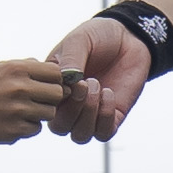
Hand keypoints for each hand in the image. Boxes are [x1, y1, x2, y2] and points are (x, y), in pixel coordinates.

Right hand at [0, 58, 72, 145]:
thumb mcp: (1, 68)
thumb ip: (29, 66)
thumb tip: (56, 71)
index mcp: (17, 69)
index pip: (56, 73)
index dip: (55, 80)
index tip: (47, 85)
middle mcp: (19, 88)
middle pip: (58, 93)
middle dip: (50, 97)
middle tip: (37, 99)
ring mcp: (18, 110)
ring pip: (49, 113)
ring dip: (40, 113)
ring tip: (22, 110)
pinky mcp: (15, 130)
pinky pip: (36, 129)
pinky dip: (28, 126)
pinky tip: (13, 121)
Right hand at [43, 15, 149, 138]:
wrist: (129, 37)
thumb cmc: (98, 36)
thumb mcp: (79, 40)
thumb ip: (71, 58)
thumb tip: (67, 80)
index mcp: (54, 88)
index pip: (42, 108)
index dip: (53, 99)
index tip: (69, 79)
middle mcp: (69, 105)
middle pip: (59, 128)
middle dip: (72, 110)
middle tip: (85, 84)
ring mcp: (90, 113)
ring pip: (80, 136)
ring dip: (89, 114)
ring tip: (98, 86)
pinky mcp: (112, 117)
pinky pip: (103, 134)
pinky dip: (105, 117)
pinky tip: (109, 93)